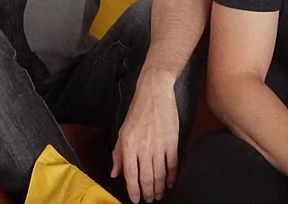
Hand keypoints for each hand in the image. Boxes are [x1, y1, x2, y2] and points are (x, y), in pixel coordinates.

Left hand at [110, 70, 180, 202]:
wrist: (154, 93)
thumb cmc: (137, 112)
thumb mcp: (122, 131)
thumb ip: (118, 154)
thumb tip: (115, 174)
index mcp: (128, 145)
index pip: (130, 174)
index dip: (133, 190)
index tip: (136, 200)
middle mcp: (143, 148)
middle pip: (146, 178)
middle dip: (147, 192)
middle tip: (149, 200)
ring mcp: (159, 146)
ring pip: (159, 175)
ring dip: (159, 188)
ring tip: (158, 195)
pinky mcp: (172, 143)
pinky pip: (173, 166)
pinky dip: (171, 178)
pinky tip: (169, 184)